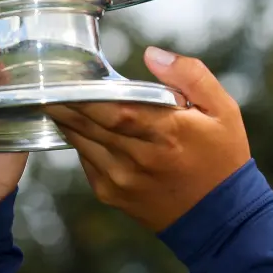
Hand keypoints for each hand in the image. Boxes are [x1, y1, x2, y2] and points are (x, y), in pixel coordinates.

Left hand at [46, 48, 250, 231]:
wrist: (222, 218)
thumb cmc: (223, 159)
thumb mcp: (223, 111)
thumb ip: (191, 76)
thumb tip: (152, 54)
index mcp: (166, 133)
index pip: (112, 109)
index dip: (83, 93)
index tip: (65, 73)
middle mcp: (138, 158)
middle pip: (86, 123)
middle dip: (63, 100)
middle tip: (49, 80)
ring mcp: (121, 179)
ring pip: (80, 141)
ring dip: (67, 119)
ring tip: (59, 97)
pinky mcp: (112, 194)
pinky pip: (86, 161)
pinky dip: (82, 141)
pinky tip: (85, 127)